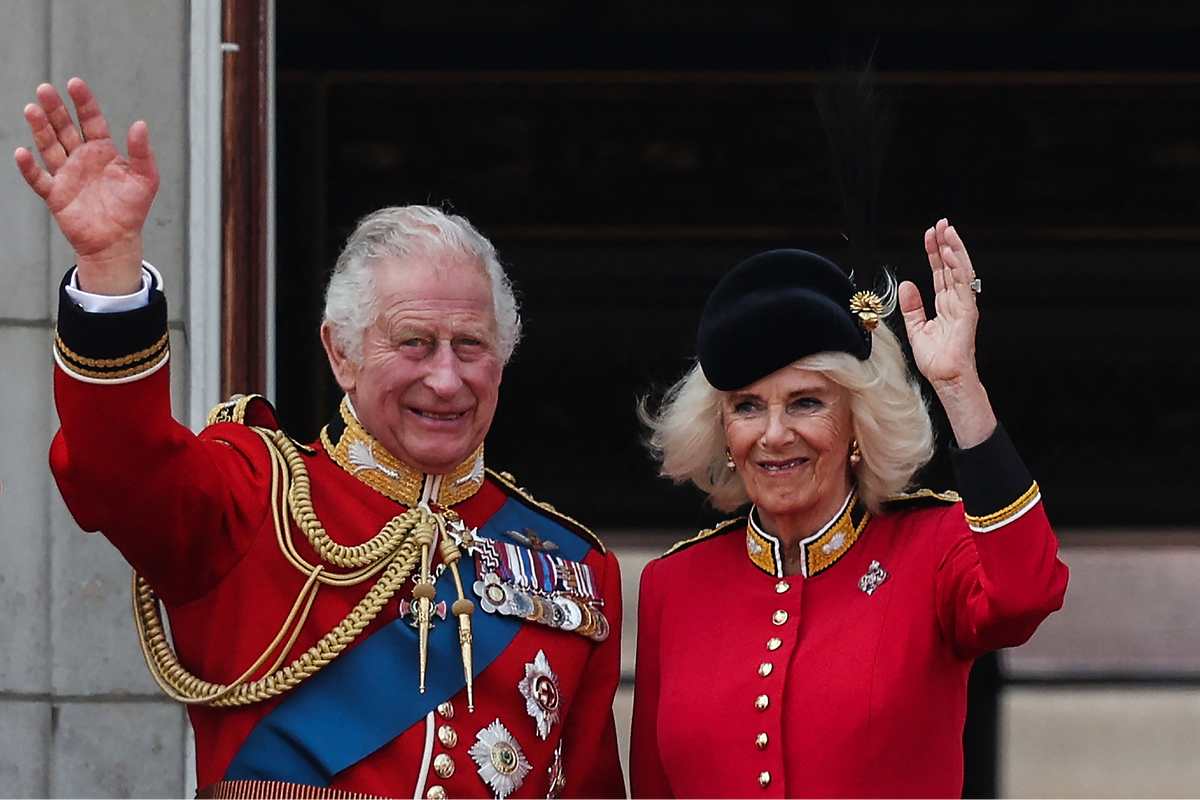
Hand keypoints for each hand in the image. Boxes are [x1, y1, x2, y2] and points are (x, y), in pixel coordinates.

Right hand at [13, 78, 158, 294]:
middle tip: (45, 89)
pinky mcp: (55, 194)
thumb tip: (140, 124)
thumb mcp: (146, 179)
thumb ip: (142, 152)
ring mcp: (66, 175)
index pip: (91, 120)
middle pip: (65, 128)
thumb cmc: (132, 210)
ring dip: (40, 129)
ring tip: (32, 109)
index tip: (74, 83)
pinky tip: (22, 152)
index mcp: (103, 151)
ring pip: (49, 147)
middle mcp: (82, 158)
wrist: (117, 241)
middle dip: (55, 109)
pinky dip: (29, 167)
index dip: (83, 102)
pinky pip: (39, 178)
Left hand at [899, 219, 995, 447]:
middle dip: (945, 244)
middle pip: (951, 266)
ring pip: (961, 270)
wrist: (945, 379)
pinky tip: (950, 252)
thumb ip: (912, 307)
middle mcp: (957, 301)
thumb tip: (907, 285)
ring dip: (954, 249)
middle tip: (940, 224)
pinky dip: (958, 267)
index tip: (929, 235)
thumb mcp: (916, 328)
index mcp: (945, 304)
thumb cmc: (936, 360)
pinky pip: (963, 284)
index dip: (934, 253)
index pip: (940, 272)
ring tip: (947, 231)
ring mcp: (964, 305)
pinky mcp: (967, 312)